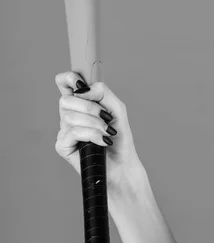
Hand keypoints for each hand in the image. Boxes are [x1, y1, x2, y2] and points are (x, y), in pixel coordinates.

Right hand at [54, 71, 143, 189]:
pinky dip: (93, 135)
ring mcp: (64, 130)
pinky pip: (73, 132)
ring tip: (107, 132)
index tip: (81, 82)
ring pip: (70, 116)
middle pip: (66, 99)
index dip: (68, 78)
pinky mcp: (62, 145)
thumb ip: (102, 92)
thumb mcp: (116, 108)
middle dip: (90, 108)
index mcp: (80, 102)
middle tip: (106, 117)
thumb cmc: (119, 135)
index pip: (65, 82)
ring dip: (95, 124)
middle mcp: (69, 114)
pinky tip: (102, 142)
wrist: (122, 163)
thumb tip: (83, 89)